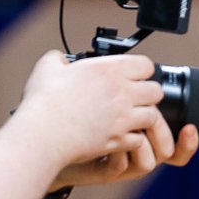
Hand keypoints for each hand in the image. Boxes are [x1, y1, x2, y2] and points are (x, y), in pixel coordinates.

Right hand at [11, 51, 196, 180]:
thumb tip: (59, 58)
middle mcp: (121, 93)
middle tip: (137, 98)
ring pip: (153, 116)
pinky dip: (134, 140)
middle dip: (148, 94)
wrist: (42, 134)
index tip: (134, 75)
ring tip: (131, 119)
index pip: (145, 65)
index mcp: (108, 70)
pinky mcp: (119, 140)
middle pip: (156, 90)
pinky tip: (122, 137)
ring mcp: (123, 118)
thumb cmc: (44, 102)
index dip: (140, 70)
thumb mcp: (47, 67)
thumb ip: (58, 58)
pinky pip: (139, 140)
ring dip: (144, 117)